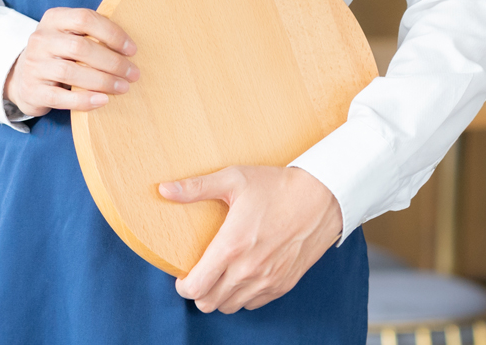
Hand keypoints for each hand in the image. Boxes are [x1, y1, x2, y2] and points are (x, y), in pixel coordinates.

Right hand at [2, 7, 137, 117]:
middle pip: (80, 47)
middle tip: (133, 73)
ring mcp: (34, 65)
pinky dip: (84, 100)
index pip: (84, 19)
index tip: (132, 50)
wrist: (23, 78)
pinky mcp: (32, 90)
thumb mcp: (68, 36)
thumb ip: (91, 34)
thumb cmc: (58, 54)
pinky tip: (103, 100)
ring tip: (123, 87)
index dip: (111, 33)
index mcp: (53, 19)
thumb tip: (129, 47)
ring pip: (70, 72)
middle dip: (112, 61)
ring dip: (102, 81)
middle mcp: (40, 39)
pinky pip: (60, 97)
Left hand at [161, 165, 342, 312]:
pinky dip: (241, 297)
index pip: (196, 287)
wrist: (321, 198)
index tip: (181, 276)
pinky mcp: (283, 285)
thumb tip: (164, 190)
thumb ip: (196, 187)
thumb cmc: (276, 186)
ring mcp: (267, 280)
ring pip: (230, 307)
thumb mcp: (233, 178)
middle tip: (198, 274)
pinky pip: (253, 304)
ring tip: (217, 276)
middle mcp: (248, 270)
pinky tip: (240, 277)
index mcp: (232, 246)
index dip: (182, 286)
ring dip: (219, 296)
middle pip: (209, 303)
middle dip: (198, 292)